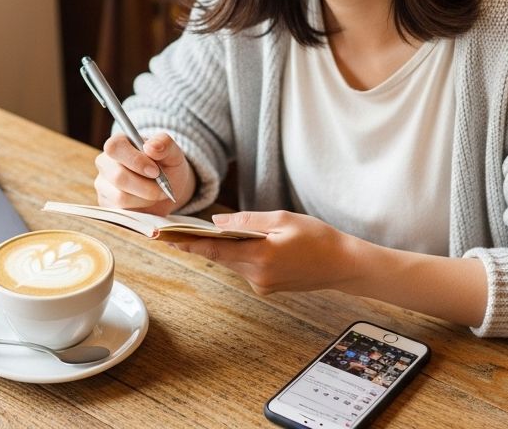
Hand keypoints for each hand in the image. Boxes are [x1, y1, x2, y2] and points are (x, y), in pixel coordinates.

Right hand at [93, 132, 192, 215]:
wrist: (167, 187)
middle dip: (146, 186)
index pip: (114, 148)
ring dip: (146, 199)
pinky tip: (147, 202)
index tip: (155, 171)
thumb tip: (150, 147)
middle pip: (118, 177)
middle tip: (162, 187)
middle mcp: (105, 163)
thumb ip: (164, 143)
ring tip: (156, 193)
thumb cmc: (167, 165)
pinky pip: (122, 212)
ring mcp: (103, 185)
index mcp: (118, 143)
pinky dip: (141, 209)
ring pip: (120, 197)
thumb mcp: (172, 152)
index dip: (135, 161)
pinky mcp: (106, 204)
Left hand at [173, 211, 361, 293]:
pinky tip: (246, 243)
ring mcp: (262, 285)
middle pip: (219, 256)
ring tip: (203, 233)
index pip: (214, 249)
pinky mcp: (267, 288)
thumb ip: (248, 221)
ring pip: (233, 261)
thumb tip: (218, 222)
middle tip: (172, 231)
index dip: (187, 242)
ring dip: (222, 248)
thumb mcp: (282, 219)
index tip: (164, 238)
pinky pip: (246, 267)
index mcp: (260, 257)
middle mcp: (257, 276)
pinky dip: (241, 254)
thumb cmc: (317, 238)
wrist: (343, 265)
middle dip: (197, 243)